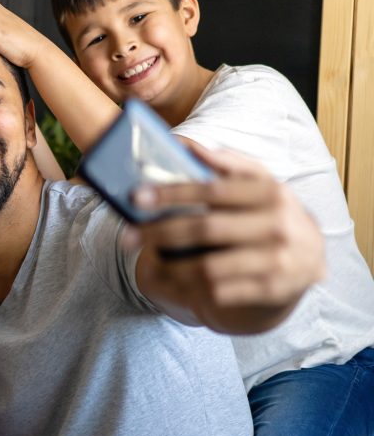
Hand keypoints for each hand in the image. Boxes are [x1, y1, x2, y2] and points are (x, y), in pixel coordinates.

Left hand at [130, 144, 324, 330]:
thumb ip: (226, 164)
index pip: (212, 190)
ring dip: (170, 266)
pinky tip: (173, 282)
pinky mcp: (271, 291)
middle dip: (159, 233)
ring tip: (149, 261)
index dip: (172, 193)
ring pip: (207, 267)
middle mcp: (277, 225)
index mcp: (271, 192)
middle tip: (126, 236)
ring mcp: (277, 261)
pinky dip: (190, 288)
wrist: (309, 262)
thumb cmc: (270, 216)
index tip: (136, 196)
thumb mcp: (258, 186)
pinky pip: (219, 292)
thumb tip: (183, 143)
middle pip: (204, 229)